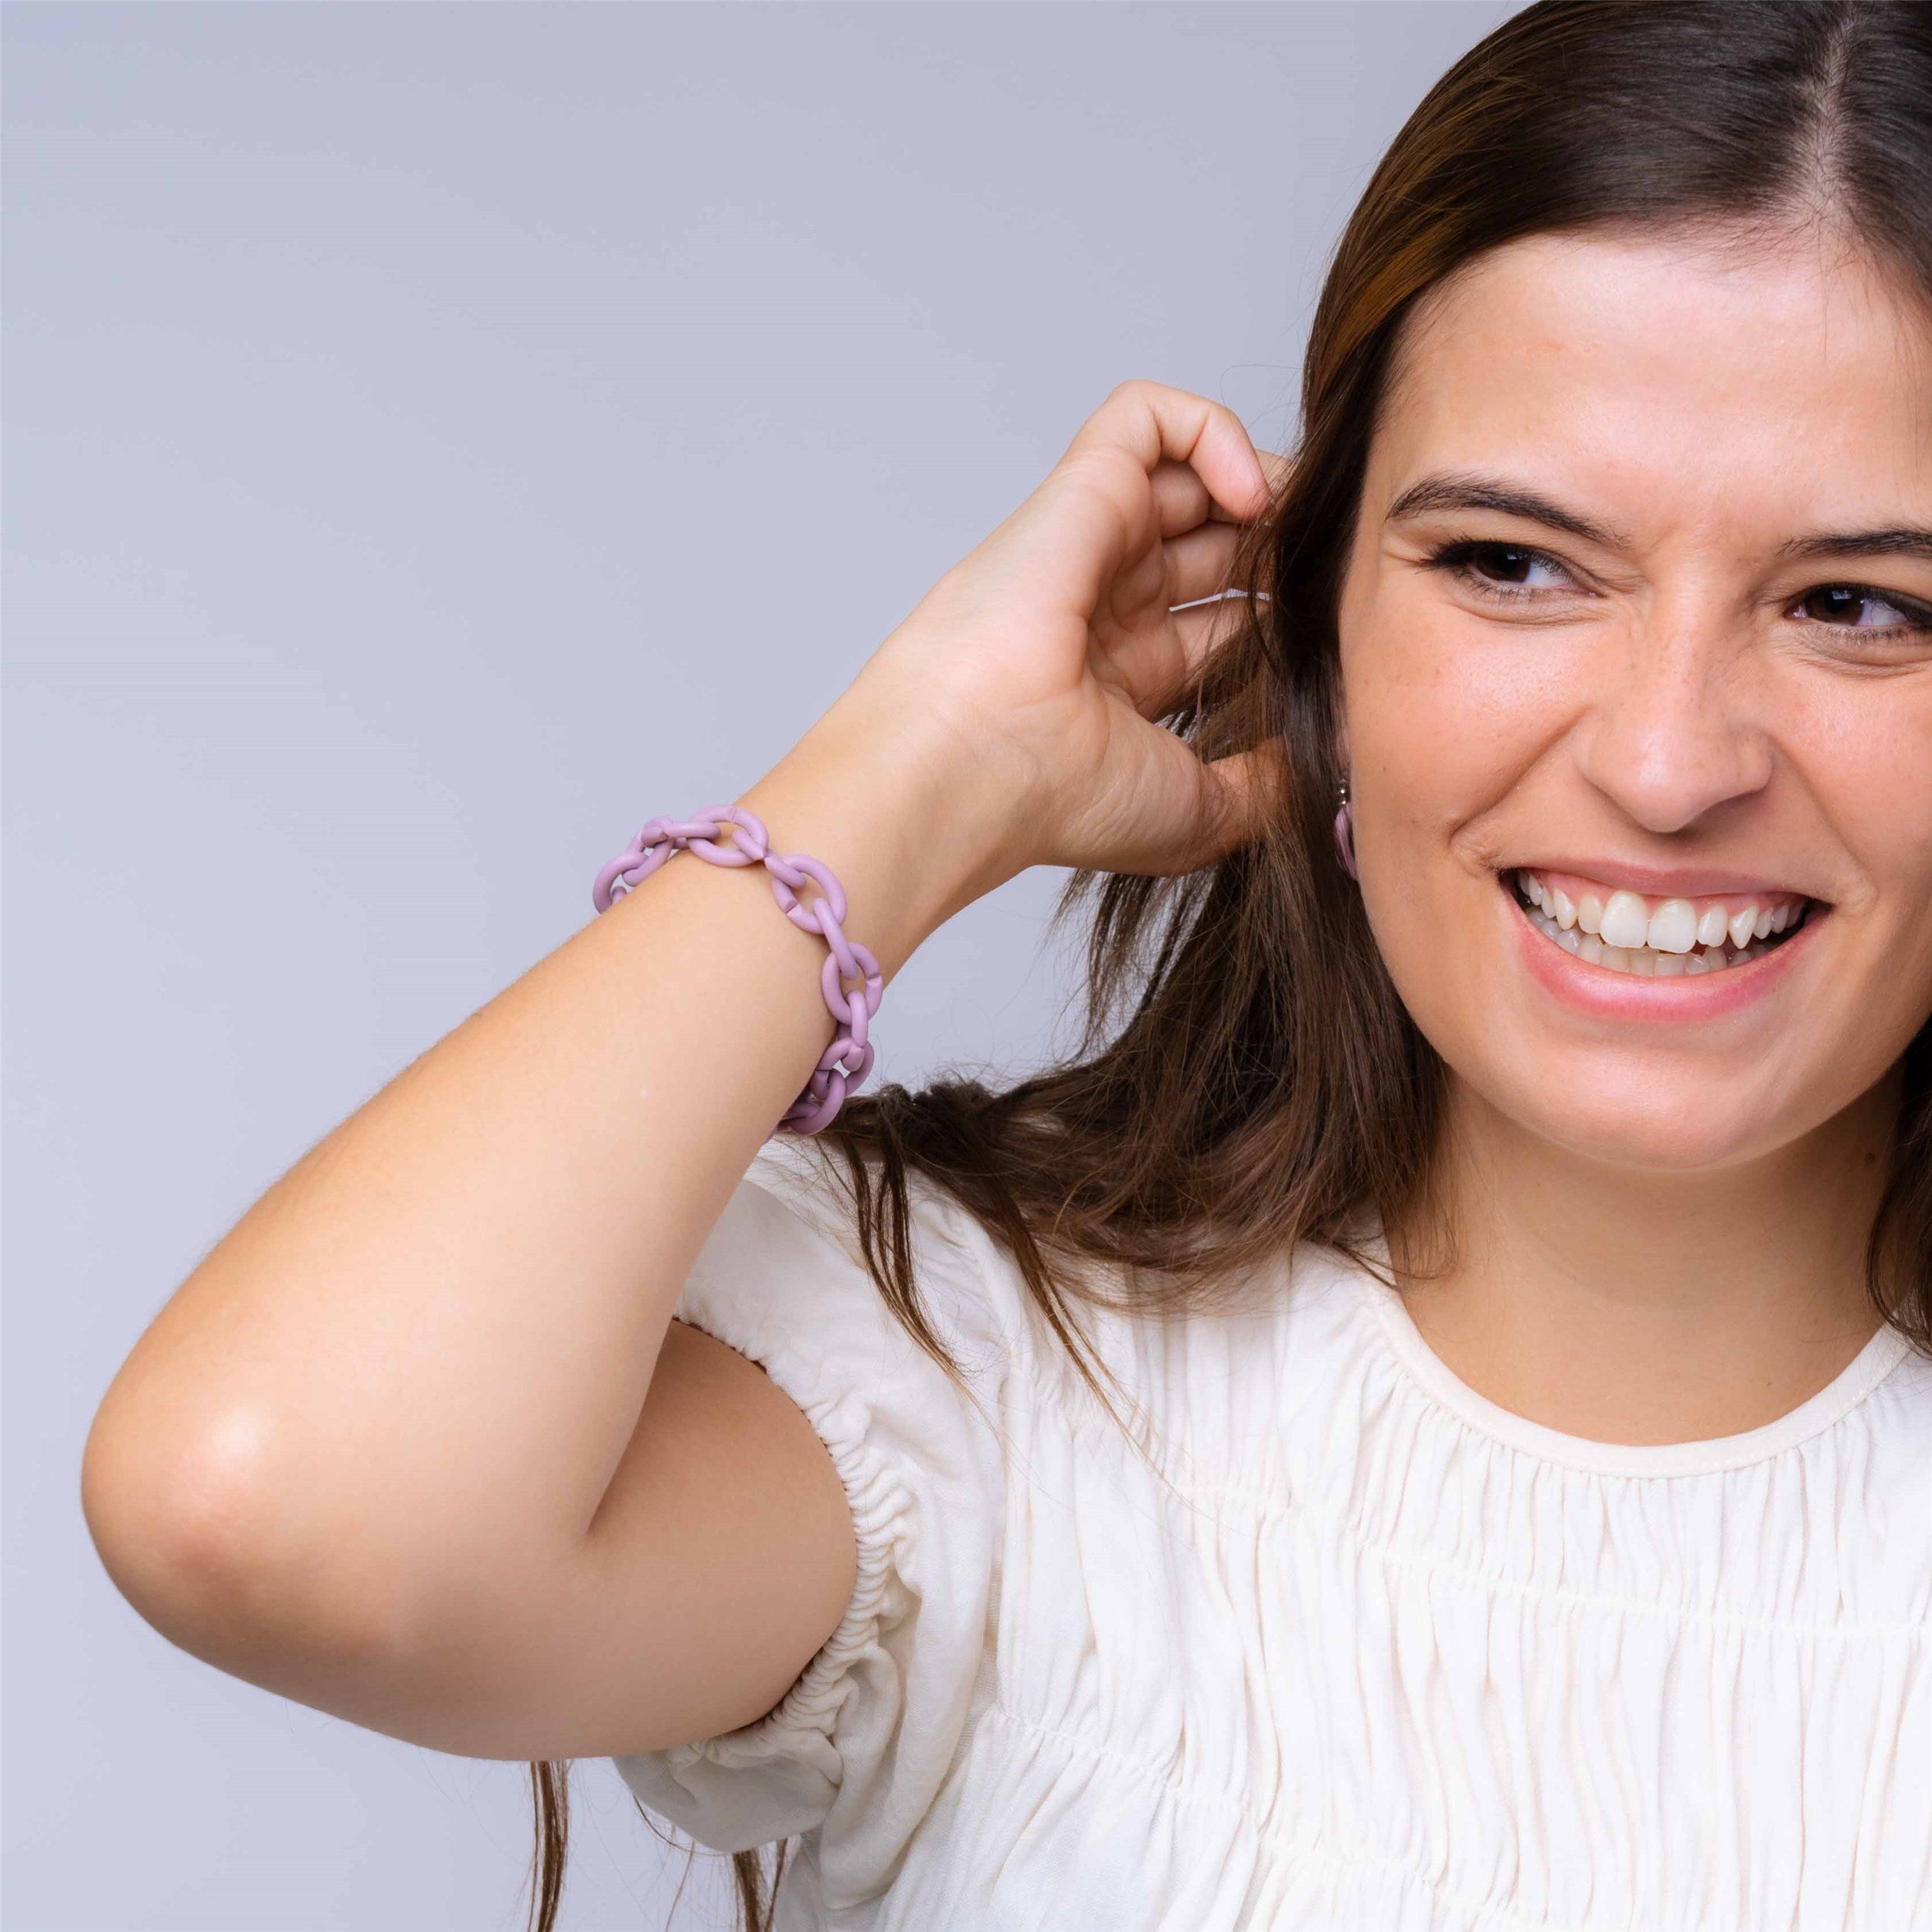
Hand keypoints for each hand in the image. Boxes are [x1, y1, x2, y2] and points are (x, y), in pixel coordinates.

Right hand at [836, 380, 1285, 881]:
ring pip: (1191, 472)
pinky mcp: (1082, 490)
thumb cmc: (1061, 800)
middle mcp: (1111, 604)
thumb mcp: (1199, 814)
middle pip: (1220, 539)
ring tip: (1295, 526)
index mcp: (1129, 676)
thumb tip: (1328, 759)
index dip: (1286, 607)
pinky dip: (1210, 428)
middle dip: (1284, 545)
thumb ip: (1267, 784)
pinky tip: (1246, 492)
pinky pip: (1147, 414)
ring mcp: (1092, 544)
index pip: (1226, 616)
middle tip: (1330, 568)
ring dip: (1261, 485)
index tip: (1334, 626)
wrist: (977, 767)